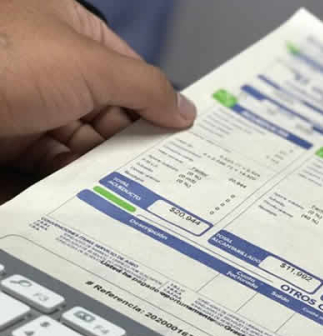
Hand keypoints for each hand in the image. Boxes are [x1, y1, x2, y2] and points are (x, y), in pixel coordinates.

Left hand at [0, 0, 195, 174]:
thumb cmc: (1, 57)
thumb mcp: (92, 65)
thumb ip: (146, 87)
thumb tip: (184, 109)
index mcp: (69, 31)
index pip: (127, 72)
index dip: (154, 104)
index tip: (178, 139)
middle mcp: (48, 66)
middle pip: (105, 112)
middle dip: (128, 143)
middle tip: (157, 174)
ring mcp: (25, 104)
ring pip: (77, 143)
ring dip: (99, 168)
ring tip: (126, 193)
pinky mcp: (4, 141)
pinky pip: (45, 165)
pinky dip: (66, 182)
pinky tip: (86, 197)